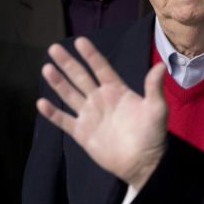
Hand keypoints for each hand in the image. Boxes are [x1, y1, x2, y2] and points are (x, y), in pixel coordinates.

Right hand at [36, 37, 168, 189]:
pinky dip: (53, 113)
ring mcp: (89, 115)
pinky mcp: (82, 133)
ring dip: (58, 82)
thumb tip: (162, 66)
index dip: (91, 55)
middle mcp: (100, 99)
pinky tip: (41, 103)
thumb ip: (154, 87)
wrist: (143, 163)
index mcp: (116, 90)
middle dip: (68, 63)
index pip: (101, 68)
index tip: (80, 41)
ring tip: (46, 68)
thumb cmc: (152, 134)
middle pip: (80, 77)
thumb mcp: (156, 109)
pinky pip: (64, 121)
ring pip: (69, 95)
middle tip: (54, 48)